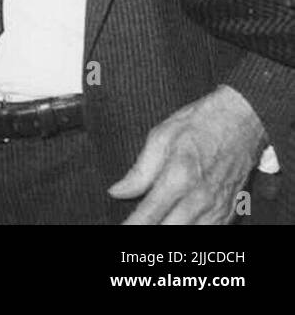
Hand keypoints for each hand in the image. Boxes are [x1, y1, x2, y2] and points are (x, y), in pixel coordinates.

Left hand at [108, 85, 266, 223]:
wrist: (242, 120)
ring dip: (171, 235)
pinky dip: (193, 234)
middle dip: (150, 232)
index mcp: (179, 177)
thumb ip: (139, 171)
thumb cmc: (199, 124)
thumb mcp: (160, 137)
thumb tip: (117, 191)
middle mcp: (201, 198)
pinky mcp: (231, 211)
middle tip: (133, 227)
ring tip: (154, 226)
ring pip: (192, 236)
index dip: (133, 226)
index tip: (121, 229)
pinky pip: (211, 233)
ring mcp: (218, 207)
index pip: (150, 213)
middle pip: (170, 230)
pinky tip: (179, 226)